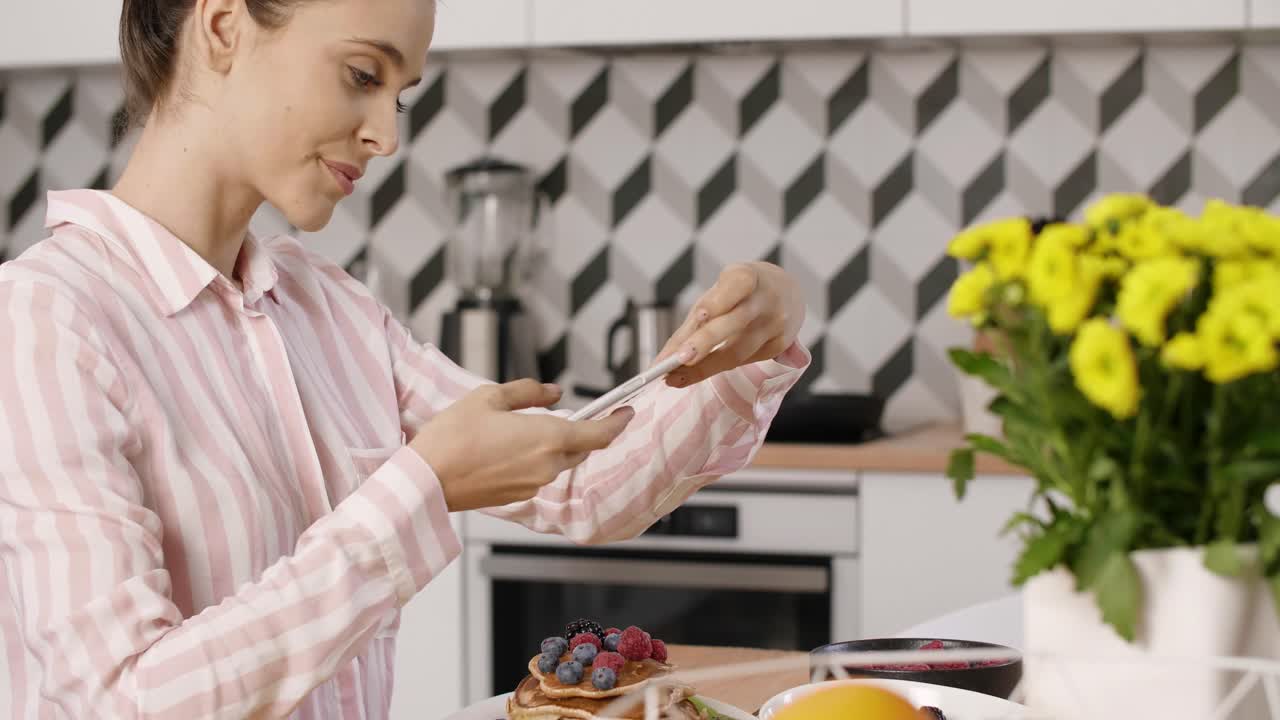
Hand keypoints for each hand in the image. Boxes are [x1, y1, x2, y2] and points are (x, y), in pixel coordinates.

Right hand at [411, 380, 633, 511]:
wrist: (426, 480)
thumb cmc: (452, 438)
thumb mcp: (489, 397)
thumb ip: (528, 392)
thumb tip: (554, 392)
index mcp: (548, 438)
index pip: (600, 433)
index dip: (617, 422)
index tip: (626, 412)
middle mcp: (548, 465)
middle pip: (580, 447)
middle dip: (579, 430)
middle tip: (564, 414)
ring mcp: (534, 483)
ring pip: (557, 461)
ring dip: (551, 445)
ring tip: (519, 429)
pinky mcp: (518, 495)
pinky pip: (537, 473)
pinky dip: (533, 459)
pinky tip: (505, 448)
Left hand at [656, 261, 804, 386]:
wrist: (787, 293)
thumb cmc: (741, 292)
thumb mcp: (721, 291)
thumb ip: (696, 319)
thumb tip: (665, 356)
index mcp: (749, 276)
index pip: (735, 286)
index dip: (718, 301)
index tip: (698, 316)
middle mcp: (766, 300)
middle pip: (734, 322)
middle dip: (703, 342)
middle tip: (676, 359)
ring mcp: (776, 324)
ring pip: (736, 351)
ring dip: (702, 367)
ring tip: (673, 377)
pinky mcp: (779, 345)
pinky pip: (742, 361)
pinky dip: (715, 368)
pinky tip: (694, 374)